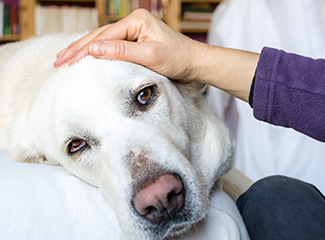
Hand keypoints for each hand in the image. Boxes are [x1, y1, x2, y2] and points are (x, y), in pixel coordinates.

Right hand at [54, 8, 259, 101]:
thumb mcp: (150, 56)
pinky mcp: (136, 41)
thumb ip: (122, 52)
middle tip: (59, 60)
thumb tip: (93, 50)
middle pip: (100, 35)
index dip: (84, 50)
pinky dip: (97, 53)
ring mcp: (134, 31)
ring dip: (84, 50)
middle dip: (78, 48)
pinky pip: (112, 46)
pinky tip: (87, 57)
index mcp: (137, 21)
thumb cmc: (178, 59)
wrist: (195, 63)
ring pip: (104, 40)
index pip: (104, 36)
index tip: (67, 61)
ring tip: (65, 58)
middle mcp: (134, 22)